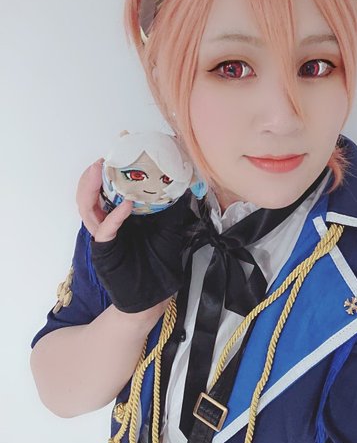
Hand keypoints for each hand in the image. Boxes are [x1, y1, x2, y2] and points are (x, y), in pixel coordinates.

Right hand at [76, 159, 192, 312]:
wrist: (155, 292)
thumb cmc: (159, 260)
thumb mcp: (168, 225)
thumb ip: (170, 205)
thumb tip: (181, 180)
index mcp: (118, 216)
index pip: (106, 190)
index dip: (109, 171)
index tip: (116, 150)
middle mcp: (107, 224)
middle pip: (89, 197)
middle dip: (92, 177)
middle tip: (103, 160)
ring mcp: (104, 237)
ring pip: (88, 210)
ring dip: (94, 190)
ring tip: (102, 172)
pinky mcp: (105, 251)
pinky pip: (105, 231)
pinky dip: (114, 217)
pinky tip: (126, 205)